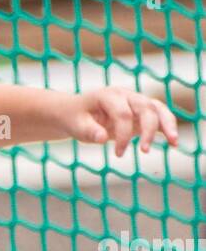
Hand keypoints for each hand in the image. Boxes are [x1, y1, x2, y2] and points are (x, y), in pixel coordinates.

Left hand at [64, 87, 178, 156]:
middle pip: (145, 108)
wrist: (75, 112)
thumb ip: (88, 131)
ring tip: (174, 142)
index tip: (118, 154)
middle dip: (148, 129)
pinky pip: (158, 115)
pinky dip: (167, 126)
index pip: (123, 114)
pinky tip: (174, 143)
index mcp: (108, 96)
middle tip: (144, 151)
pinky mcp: (140, 112)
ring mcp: (135, 102)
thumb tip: (102, 138)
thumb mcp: (75, 126)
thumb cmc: (75, 119)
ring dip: (167, 124)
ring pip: (157, 108)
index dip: (123, 135)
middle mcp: (125, 95)